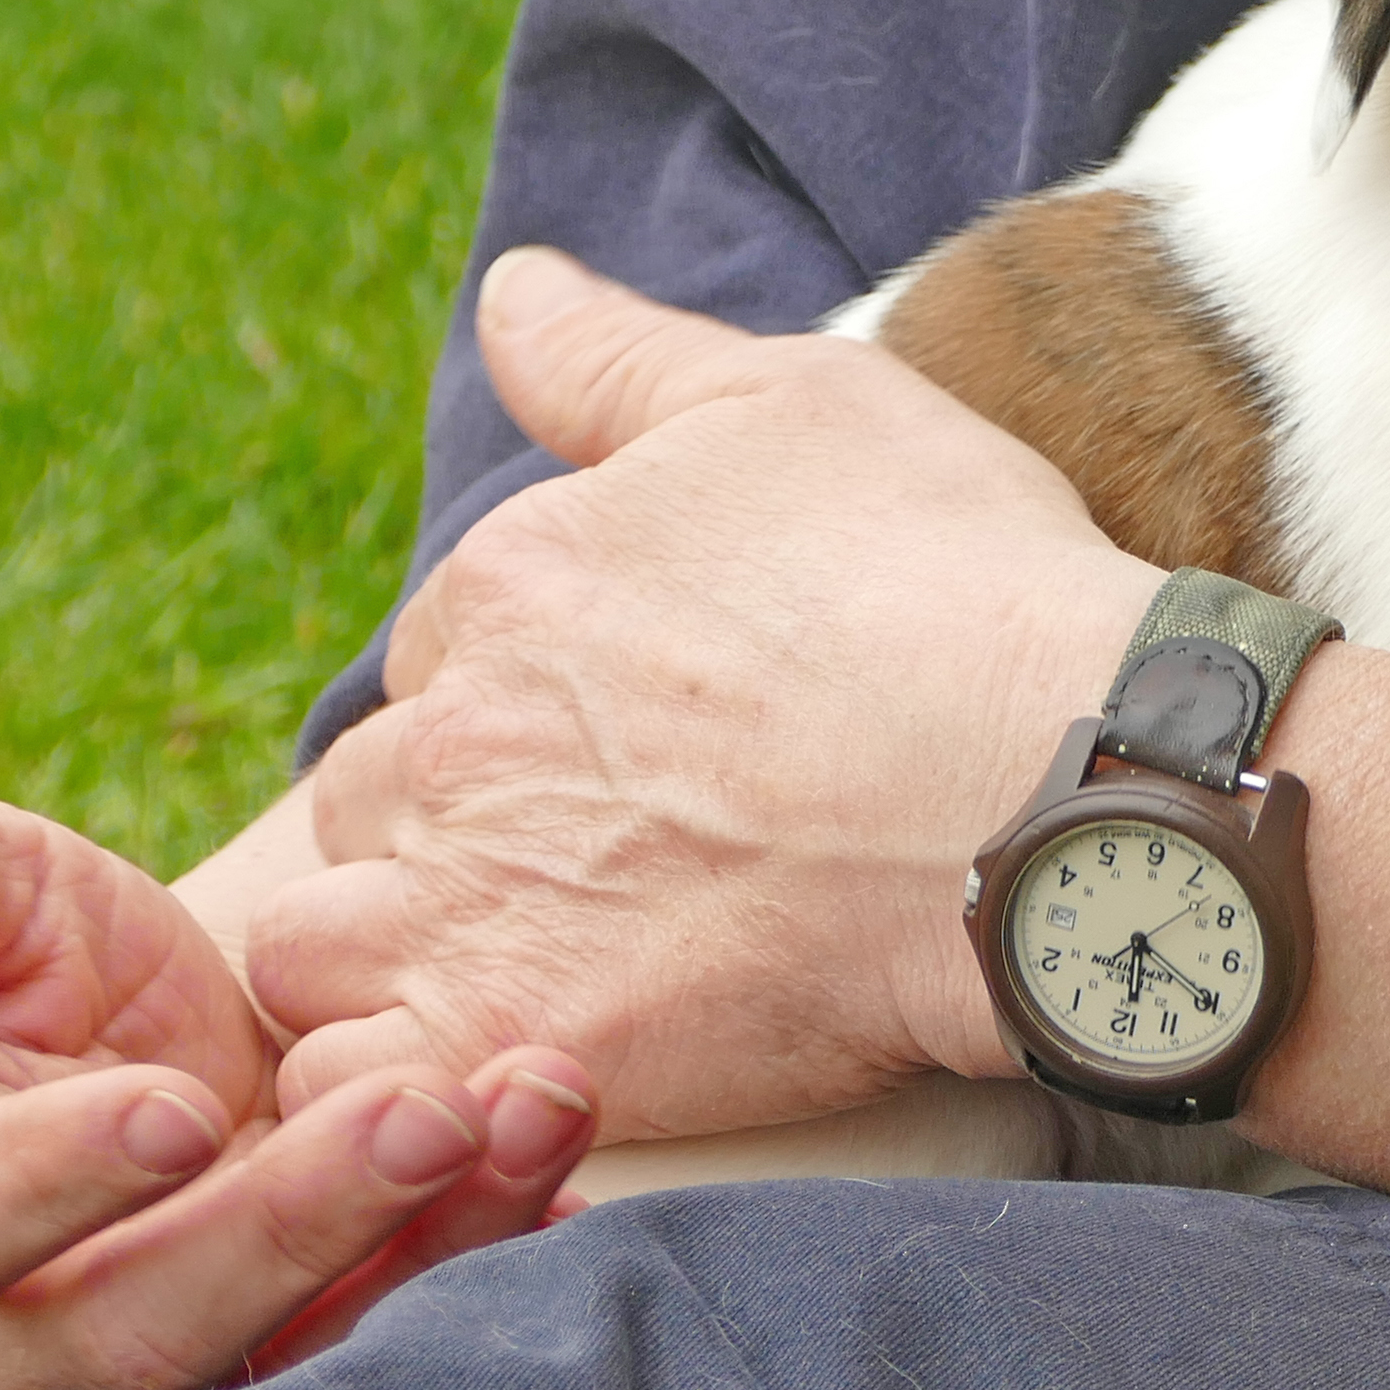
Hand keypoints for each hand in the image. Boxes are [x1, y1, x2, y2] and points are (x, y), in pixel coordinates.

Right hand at [0, 742, 600, 1389]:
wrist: (192, 1044)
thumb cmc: (57, 971)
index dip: (64, 1172)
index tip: (182, 1105)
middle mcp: (30, 1337)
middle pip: (151, 1324)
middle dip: (300, 1218)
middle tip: (429, 1103)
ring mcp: (182, 1377)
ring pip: (298, 1351)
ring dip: (435, 1234)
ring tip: (537, 1100)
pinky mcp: (312, 1377)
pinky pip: (408, 1346)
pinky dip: (497, 1249)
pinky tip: (562, 1159)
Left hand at [249, 250, 1152, 1135]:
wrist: (1068, 790)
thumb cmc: (965, 585)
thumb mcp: (804, 404)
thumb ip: (621, 357)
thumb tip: (506, 290)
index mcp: (512, 579)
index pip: (443, 653)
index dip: (528, 703)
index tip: (644, 751)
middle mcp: (461, 730)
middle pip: (372, 797)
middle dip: (452, 832)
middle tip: (607, 875)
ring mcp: (472, 893)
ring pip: (321, 944)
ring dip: (392, 963)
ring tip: (531, 988)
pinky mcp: (510, 1038)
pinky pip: (358, 1094)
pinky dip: (393, 1100)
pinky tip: (490, 1087)